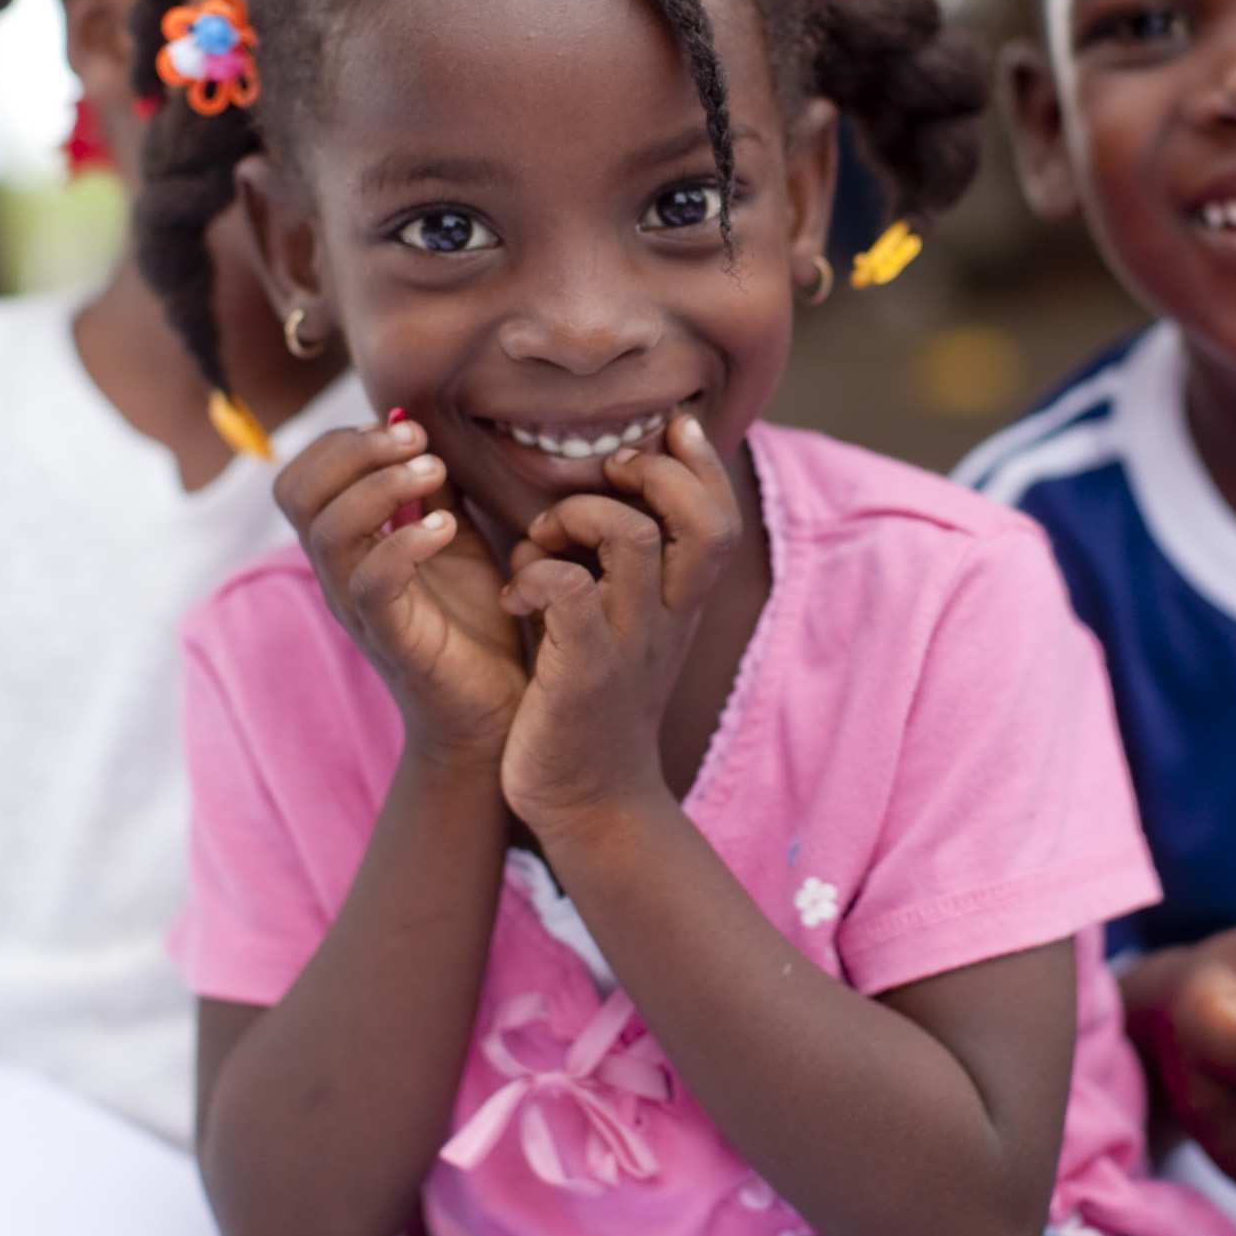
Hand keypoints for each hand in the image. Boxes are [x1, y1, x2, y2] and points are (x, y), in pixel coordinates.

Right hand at [276, 416, 522, 767]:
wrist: (492, 713)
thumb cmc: (472, 624)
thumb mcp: (452, 538)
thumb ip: (430, 489)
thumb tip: (415, 424)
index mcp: (346, 546)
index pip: (303, 475)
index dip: (343, 439)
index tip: (407, 430)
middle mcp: (338, 574)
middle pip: (296, 492)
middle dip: (352, 449)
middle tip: (415, 440)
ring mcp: (358, 607)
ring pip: (328, 531)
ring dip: (380, 486)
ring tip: (433, 471)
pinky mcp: (391, 638)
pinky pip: (372, 581)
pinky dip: (405, 542)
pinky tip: (444, 528)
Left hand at [496, 415, 739, 829]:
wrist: (591, 805)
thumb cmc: (588, 705)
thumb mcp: (620, 629)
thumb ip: (617, 570)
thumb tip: (591, 498)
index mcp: (679, 604)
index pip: (720, 516)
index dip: (702, 463)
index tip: (671, 430)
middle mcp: (668, 619)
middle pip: (704, 521)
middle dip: (655, 474)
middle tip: (606, 476)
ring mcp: (630, 645)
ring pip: (630, 538)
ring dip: (577, 516)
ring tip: (541, 542)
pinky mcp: (585, 673)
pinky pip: (570, 591)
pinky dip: (537, 574)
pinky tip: (515, 596)